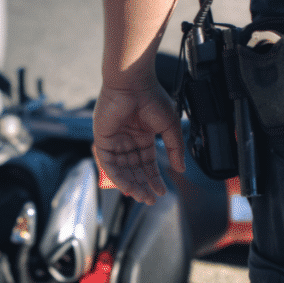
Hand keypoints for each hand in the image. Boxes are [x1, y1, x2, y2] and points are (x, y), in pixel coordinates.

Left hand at [92, 81, 185, 204]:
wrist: (132, 83)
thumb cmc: (152, 98)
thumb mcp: (169, 126)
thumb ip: (175, 148)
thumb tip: (181, 168)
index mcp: (143, 136)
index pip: (147, 163)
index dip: (154, 178)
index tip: (161, 192)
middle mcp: (128, 140)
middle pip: (134, 170)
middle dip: (142, 185)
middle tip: (150, 200)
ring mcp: (114, 141)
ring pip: (122, 170)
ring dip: (131, 184)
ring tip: (141, 196)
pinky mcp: (102, 140)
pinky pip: (108, 164)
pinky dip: (117, 176)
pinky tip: (128, 187)